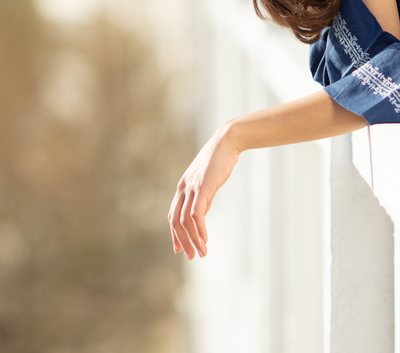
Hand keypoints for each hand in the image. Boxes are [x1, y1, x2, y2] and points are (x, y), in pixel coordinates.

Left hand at [168, 122, 239, 259]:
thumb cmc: (219, 161)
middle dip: (182, 241)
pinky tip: (205, 240)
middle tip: (190, 256)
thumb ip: (202, 198)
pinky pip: (197, 215)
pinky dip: (200, 230)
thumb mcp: (207, 182)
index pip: (172, 215)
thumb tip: (200, 215)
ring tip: (201, 253)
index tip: (179, 249)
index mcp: (182, 187)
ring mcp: (191, 188)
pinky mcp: (202, 188)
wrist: (226, 143)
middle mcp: (183, 188)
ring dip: (193, 240)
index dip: (174, 234)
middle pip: (175, 221)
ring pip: (185, 221)